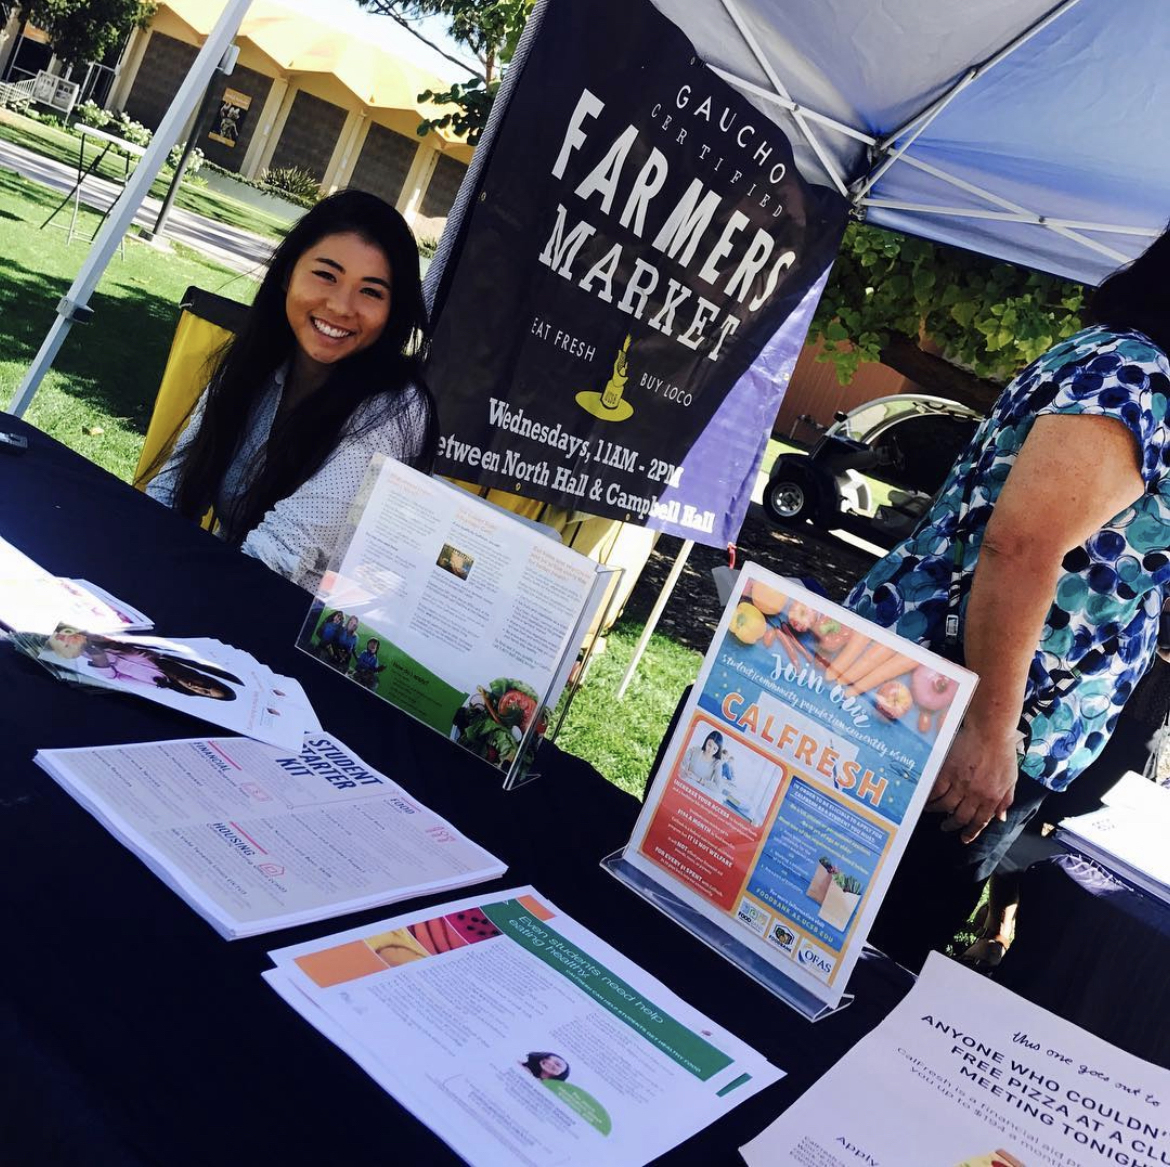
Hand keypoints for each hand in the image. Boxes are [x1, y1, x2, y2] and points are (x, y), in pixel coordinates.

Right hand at [926, 722, 1018, 842]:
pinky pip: (935, 791)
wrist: (990, 731)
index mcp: (992, 797)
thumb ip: (1005, 800)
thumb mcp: (1010, 780)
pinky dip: (929, 798)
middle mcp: (975, 794)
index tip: (963, 838)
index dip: (970, 832)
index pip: (979, 821)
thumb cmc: (1002, 753)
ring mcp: (960, 783)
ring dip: (937, 812)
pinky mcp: (947, 771)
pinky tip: (925, 800)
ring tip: (932, 812)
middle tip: (946, 827)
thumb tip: (1000, 817)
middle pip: (960, 817)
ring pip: (945, 806)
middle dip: (952, 825)